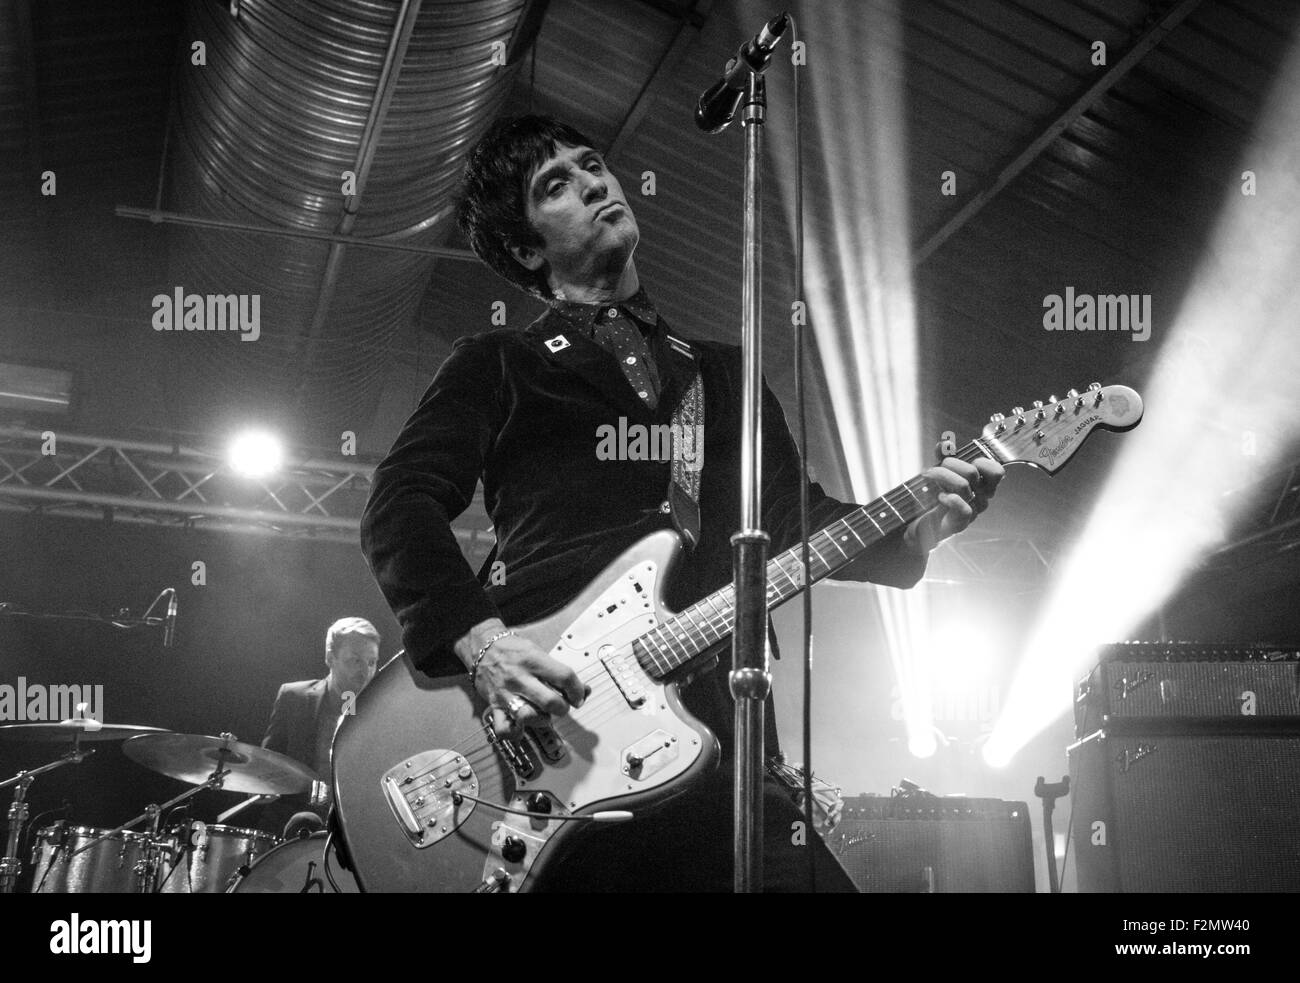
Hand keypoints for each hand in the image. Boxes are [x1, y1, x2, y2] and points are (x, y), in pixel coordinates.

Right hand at [454, 619, 588, 736]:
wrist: (482, 647)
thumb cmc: (512, 650)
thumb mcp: (537, 652)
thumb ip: (558, 672)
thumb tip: (584, 690)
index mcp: (533, 660)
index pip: (564, 677)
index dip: (577, 690)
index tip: (578, 696)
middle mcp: (519, 677)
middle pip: (551, 702)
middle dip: (563, 708)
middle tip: (562, 705)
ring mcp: (506, 693)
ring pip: (529, 717)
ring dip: (543, 719)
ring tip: (544, 714)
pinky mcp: (495, 705)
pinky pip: (504, 728)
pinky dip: (515, 733)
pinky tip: (522, 726)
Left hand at [904, 454, 1004, 554]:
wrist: (923, 525)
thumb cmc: (936, 498)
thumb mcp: (941, 472)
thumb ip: (943, 456)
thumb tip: (945, 443)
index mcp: (983, 486)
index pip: (996, 471)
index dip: (981, 461)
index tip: (963, 461)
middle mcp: (982, 498)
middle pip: (971, 472)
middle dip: (948, 464)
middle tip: (934, 468)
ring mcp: (973, 511)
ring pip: (963, 485)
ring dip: (941, 476)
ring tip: (928, 477)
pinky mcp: (961, 523)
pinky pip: (962, 506)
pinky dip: (948, 497)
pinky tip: (940, 496)